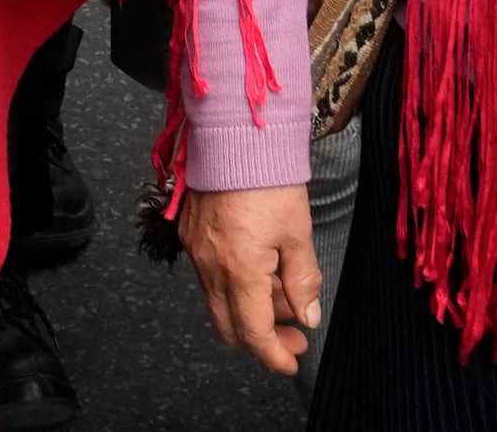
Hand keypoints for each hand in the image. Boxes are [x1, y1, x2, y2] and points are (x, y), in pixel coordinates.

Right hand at [179, 184, 320, 373]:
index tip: (293, 362)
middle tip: (294, 335)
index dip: (275, 355)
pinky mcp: (189, 235)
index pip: (254, 332)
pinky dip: (233, 289)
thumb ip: (303, 280)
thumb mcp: (297, 232)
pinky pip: (208, 279)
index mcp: (239, 270)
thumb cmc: (268, 179)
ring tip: (284, 297)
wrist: (232, 135)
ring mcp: (195, 251)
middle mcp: (209, 266)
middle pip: (229, 328)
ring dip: (249, 313)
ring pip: (217, 304)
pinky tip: (260, 273)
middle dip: (262, 340)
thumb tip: (307, 316)